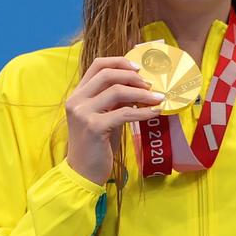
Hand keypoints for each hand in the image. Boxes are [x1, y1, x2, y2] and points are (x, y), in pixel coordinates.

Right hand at [65, 56, 164, 184]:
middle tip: (151, 84)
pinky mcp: (94, 127)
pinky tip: (154, 112)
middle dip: (133, 76)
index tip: (138, 68)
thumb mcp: (105, 118)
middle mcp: (77, 101)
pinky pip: (124, 113)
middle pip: (107, 74)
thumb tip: (139, 88)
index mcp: (78, 95)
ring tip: (158, 98)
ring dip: (142, 93)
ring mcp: (83, 113)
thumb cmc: (96, 147)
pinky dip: (143, 111)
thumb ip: (115, 102)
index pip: (97, 66)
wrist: (83, 173)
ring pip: (117, 91)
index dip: (119, 62)